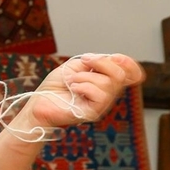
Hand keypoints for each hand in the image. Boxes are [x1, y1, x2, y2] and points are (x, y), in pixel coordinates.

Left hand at [28, 53, 145, 128]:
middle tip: (84, 62)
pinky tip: (73, 88)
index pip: (131, 74)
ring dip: (86, 76)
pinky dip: (84, 86)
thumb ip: (95, 61)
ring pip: (109, 83)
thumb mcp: (76, 66)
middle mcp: (107, 93)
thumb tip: (110, 59)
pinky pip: (100, 95)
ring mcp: (101, 105)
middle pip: (120, 75)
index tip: (114, 56)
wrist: (38, 102)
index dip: (129, 63)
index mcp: (106, 81)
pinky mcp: (93, 113)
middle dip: (102, 63)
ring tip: (72, 81)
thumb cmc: (55, 86)